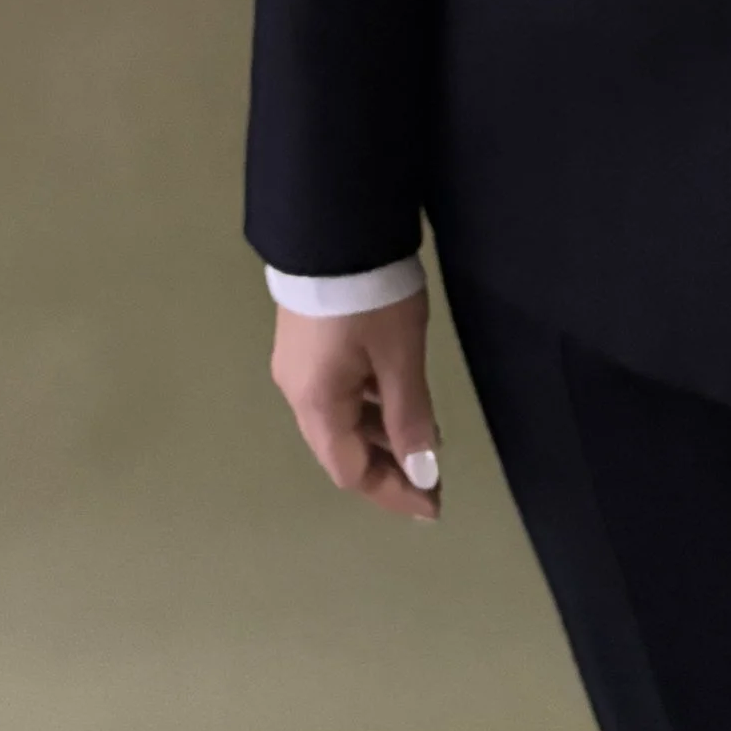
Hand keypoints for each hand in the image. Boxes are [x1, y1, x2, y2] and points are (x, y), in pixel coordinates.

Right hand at [269, 287, 445, 522]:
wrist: (333, 226)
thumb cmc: (370, 298)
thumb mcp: (400, 356)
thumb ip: (411, 417)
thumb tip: (423, 472)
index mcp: (317, 404)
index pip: (353, 472)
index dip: (394, 493)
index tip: (433, 505)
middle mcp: (297, 393)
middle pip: (341, 450)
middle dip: (386, 469)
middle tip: (431, 479)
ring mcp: (298, 367)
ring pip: (340, 421)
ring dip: (379, 436)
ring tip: (423, 439)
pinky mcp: (305, 343)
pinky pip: (338, 393)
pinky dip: (369, 407)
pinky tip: (397, 400)